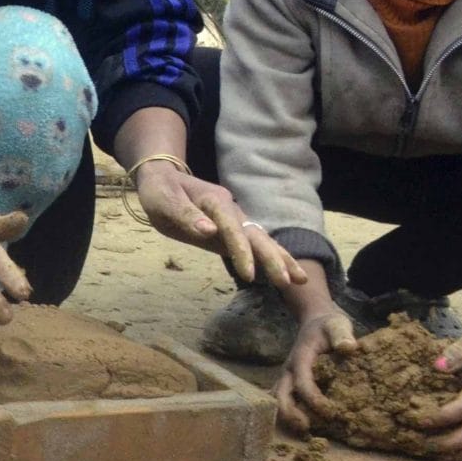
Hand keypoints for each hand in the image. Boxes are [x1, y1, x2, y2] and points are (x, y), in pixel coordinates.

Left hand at [134, 161, 306, 290]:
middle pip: (257, 235)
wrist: (164, 178)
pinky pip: (255, 244)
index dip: (241, 252)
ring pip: (262, 239)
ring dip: (281, 259)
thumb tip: (209, 230)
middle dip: (273, 259)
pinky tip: (287, 273)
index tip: (249, 275)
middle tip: (289, 281)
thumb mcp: (163, 202)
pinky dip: (272, 257)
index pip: (232, 229)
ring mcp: (235, 220)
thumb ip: (185, 216)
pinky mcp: (232, 231)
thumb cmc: (160, 191)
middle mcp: (231, 210)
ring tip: (300, 280)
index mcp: (215, 202)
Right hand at [272, 308, 356, 434]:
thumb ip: (342, 335)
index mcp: (300, 358)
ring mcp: (288, 377)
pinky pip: (284, 399)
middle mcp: (290, 370)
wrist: (315, 320)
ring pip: (278, 399)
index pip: (301, 381)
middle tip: (305, 428)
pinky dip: (289, 412)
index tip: (329, 410)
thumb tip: (349, 348)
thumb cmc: (328, 325)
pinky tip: (305, 424)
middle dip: (289, 413)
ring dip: (287, 416)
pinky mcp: (291, 382)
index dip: (312, 398)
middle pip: (280, 395)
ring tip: (304, 431)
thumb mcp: (337, 325)